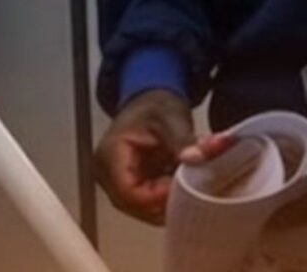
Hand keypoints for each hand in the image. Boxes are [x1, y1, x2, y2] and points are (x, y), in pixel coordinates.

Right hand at [94, 90, 196, 224]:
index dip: (157, 197)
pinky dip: (169, 197)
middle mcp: (108, 174)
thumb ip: (185, 140)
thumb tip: (198, 157)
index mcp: (110, 156)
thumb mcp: (173, 118)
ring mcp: (118, 182)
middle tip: (195, 191)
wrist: (151, 99)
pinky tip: (185, 185)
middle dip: (166, 202)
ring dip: (169, 201)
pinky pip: (149, 201)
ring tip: (192, 185)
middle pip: (135, 205)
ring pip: (143, 208)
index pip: (128, 193)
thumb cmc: (156, 106)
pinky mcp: (132, 184)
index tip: (184, 188)